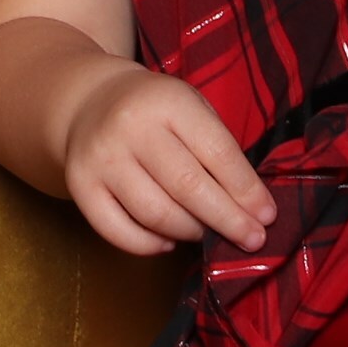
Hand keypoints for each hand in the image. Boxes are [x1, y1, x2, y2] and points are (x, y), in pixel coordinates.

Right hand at [57, 67, 275, 258]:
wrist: (89, 100)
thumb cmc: (156, 111)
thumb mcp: (191, 108)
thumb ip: (218, 149)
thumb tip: (253, 209)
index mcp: (167, 100)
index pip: (216, 152)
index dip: (246, 190)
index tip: (267, 216)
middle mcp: (130, 127)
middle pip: (188, 187)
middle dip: (228, 220)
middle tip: (252, 240)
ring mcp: (101, 158)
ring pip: (156, 214)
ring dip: (190, 233)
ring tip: (206, 233)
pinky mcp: (80, 186)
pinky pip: (120, 232)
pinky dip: (151, 246)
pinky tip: (168, 240)